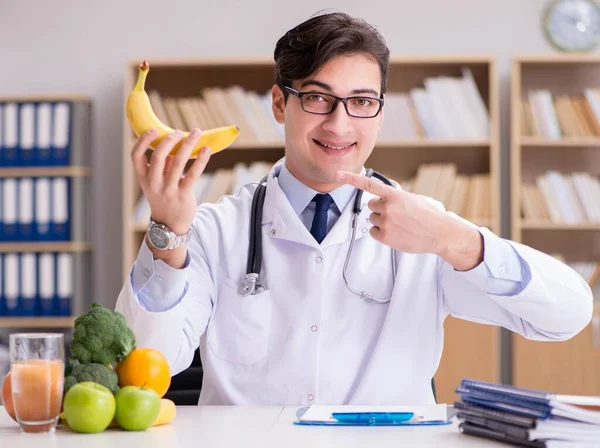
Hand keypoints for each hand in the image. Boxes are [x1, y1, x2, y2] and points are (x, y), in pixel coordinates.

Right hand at [131, 128, 210, 234]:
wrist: (170, 225)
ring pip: (177, 162)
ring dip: (188, 144)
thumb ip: (163, 165)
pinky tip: (207, 149)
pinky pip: (193, 174)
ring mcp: (168, 190)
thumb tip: (176, 142)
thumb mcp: (157, 182)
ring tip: (196, 133)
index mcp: (144, 178)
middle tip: (179, 132)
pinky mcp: (183, 195)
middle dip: (169, 140)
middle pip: (158, 156)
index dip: (143, 141)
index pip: (136, 156)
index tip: (153, 130)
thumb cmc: (165, 198)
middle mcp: (154, 183)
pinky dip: (201, 159)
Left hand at [336, 171, 482, 270]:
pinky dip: (380, 232)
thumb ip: (395, 197)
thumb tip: (384, 199)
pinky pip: (373, 232)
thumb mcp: (413, 199)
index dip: (351, 178)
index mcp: (395, 195)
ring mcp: (386, 222)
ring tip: (398, 224)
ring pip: (372, 218)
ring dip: (381, 220)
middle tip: (396, 214)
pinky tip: (394, 232)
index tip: (338, 174)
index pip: (369, 184)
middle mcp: (388, 208)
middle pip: (371, 205)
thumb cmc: (429, 216)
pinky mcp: (385, 237)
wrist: (440, 233)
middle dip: (380, 208)